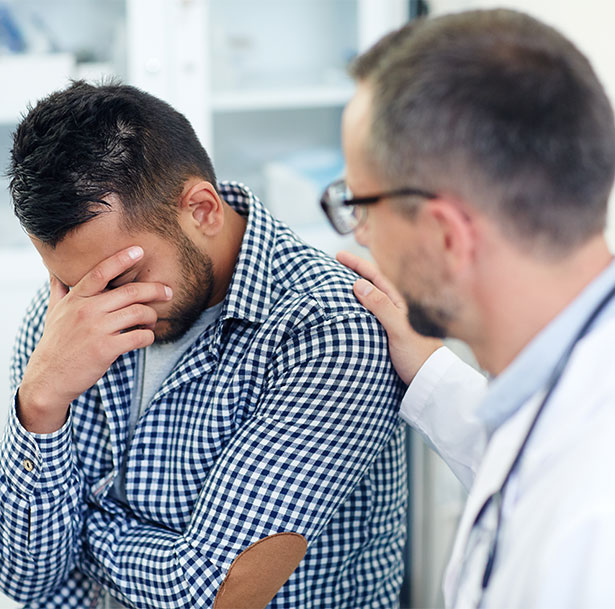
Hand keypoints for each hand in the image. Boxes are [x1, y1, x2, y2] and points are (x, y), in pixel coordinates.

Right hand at [17, 246, 172, 432]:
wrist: (48, 379)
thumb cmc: (55, 344)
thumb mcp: (54, 312)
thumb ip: (59, 289)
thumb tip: (52, 266)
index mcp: (76, 299)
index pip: (101, 272)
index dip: (121, 259)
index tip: (139, 250)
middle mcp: (87, 310)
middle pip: (130, 292)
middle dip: (154, 290)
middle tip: (168, 292)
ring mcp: (97, 329)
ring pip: (138, 313)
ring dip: (152, 316)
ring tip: (152, 321)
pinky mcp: (106, 349)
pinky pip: (139, 337)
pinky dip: (148, 336)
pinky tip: (146, 338)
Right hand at [336, 251, 441, 384]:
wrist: (428, 380)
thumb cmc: (417, 355)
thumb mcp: (398, 329)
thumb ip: (380, 306)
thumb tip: (357, 284)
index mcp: (398, 302)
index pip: (374, 276)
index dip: (356, 264)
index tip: (338, 255)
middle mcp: (394, 309)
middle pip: (371, 284)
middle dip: (352, 272)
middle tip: (333, 264)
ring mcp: (389, 321)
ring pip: (368, 299)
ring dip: (352, 289)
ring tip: (334, 284)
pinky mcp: (385, 335)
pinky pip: (366, 314)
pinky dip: (354, 308)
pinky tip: (345, 312)